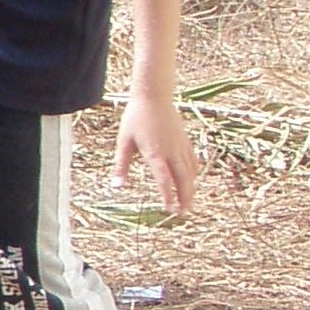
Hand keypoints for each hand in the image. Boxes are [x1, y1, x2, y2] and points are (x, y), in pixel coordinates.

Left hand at [117, 86, 197, 213]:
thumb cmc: (136, 118)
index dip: (167, 195)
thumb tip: (116, 187)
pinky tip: (192, 180)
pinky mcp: (185, 140)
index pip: (164, 179)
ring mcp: (180, 145)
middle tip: (183, 213)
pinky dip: (193, 173)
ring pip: (190, 172)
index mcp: (155, 153)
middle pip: (182, 179)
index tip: (168, 208)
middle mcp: (171, 151)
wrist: (154, 96)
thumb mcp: (124, 142)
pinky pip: (192, 161)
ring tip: (188, 203)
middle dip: (184, 197)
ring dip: (190, 188)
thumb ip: (121, 166)